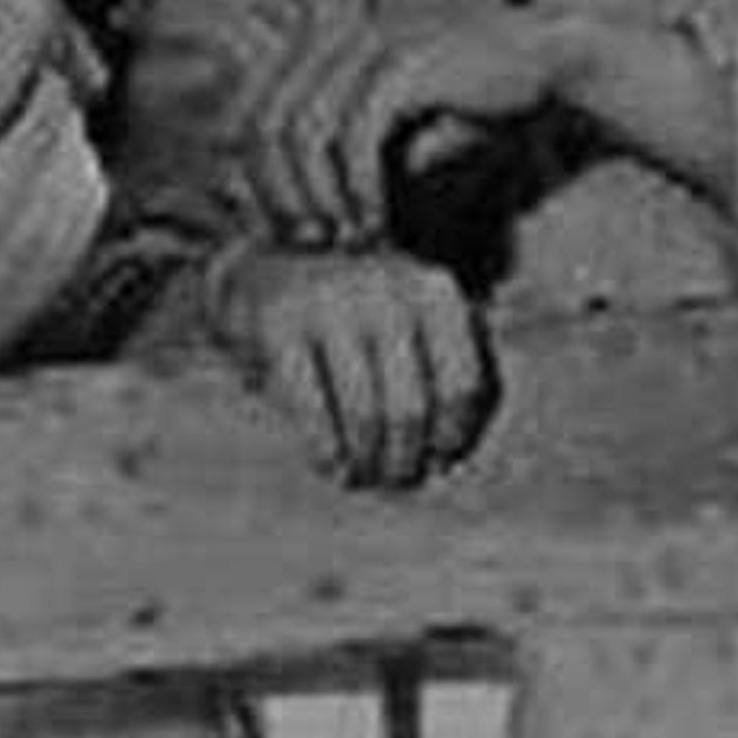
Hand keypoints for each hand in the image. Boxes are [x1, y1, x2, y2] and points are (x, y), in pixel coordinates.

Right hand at [0, 0, 107, 379]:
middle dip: (42, 72)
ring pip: (71, 129)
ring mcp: (30, 225)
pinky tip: (35, 189)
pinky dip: (68, 166)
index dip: (21, 23)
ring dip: (53, 118)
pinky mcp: (66, 247)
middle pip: (47, 94)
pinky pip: (87, 172)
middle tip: (28, 73)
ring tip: (18, 146)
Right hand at [213, 247, 492, 488]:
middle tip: (394, 478)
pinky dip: (324, 448)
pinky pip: (313, 408)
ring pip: (366, 412)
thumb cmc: (359, 311)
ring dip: (365, 459)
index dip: (451, 434)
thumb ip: (436, 368)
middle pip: (411, 407)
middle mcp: (388, 289)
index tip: (438, 459)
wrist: (276, 259)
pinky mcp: (282, 323)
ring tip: (361, 476)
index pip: (461, 383)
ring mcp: (332, 303)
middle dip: (403, 457)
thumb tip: (444, 458)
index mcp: (433, 289)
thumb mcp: (411, 314)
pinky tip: (329, 464)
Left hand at [240, 15, 563, 246]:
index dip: (252, 176)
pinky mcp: (404, 63)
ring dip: (315, 195)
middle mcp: (333, 40)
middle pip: (264, 124)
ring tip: (340, 237)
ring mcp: (367, 46)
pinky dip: (356, 186)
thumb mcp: (392, 128)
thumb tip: (284, 207)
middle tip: (303, 242)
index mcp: (320, 47)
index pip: (248, 112)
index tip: (275, 227)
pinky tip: (373, 220)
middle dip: (275, 194)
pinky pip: (357, 133)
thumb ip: (341, 152)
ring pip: (303, 132)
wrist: (543, 63)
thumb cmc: (465, 104)